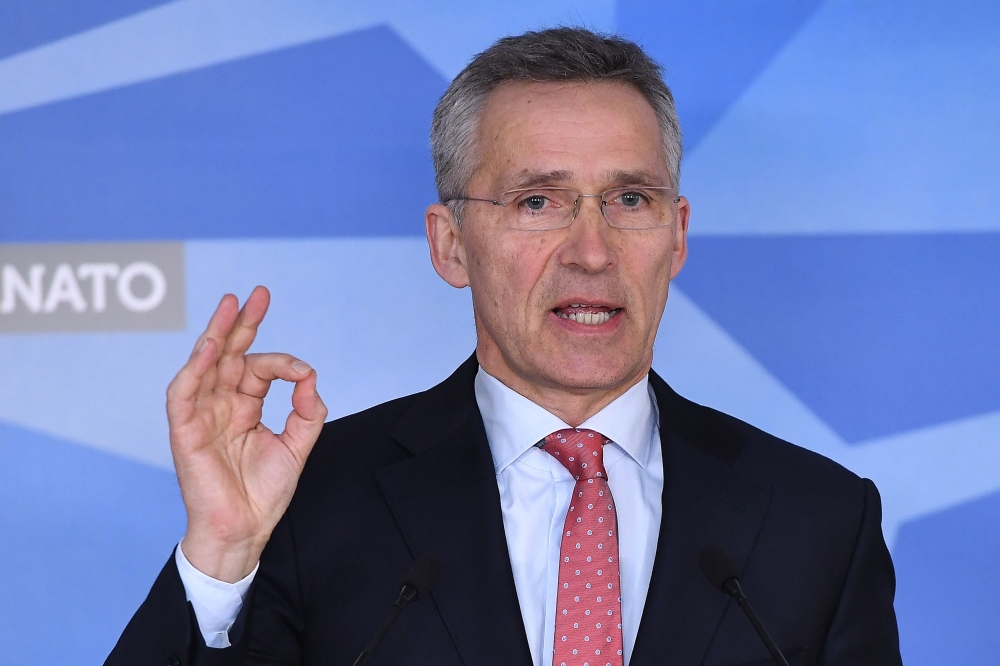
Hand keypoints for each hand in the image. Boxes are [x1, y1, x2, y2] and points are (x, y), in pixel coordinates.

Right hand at [167, 286, 327, 581]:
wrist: (245, 530)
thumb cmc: (265, 492)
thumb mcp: (298, 445)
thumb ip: (308, 410)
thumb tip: (310, 376)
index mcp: (245, 406)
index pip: (260, 368)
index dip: (283, 363)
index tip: (303, 374)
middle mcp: (221, 404)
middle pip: (229, 354)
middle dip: (243, 322)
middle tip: (257, 293)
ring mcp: (202, 415)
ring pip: (205, 364)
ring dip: (217, 333)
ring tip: (231, 304)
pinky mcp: (184, 430)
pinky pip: (184, 392)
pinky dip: (195, 369)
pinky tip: (211, 346)